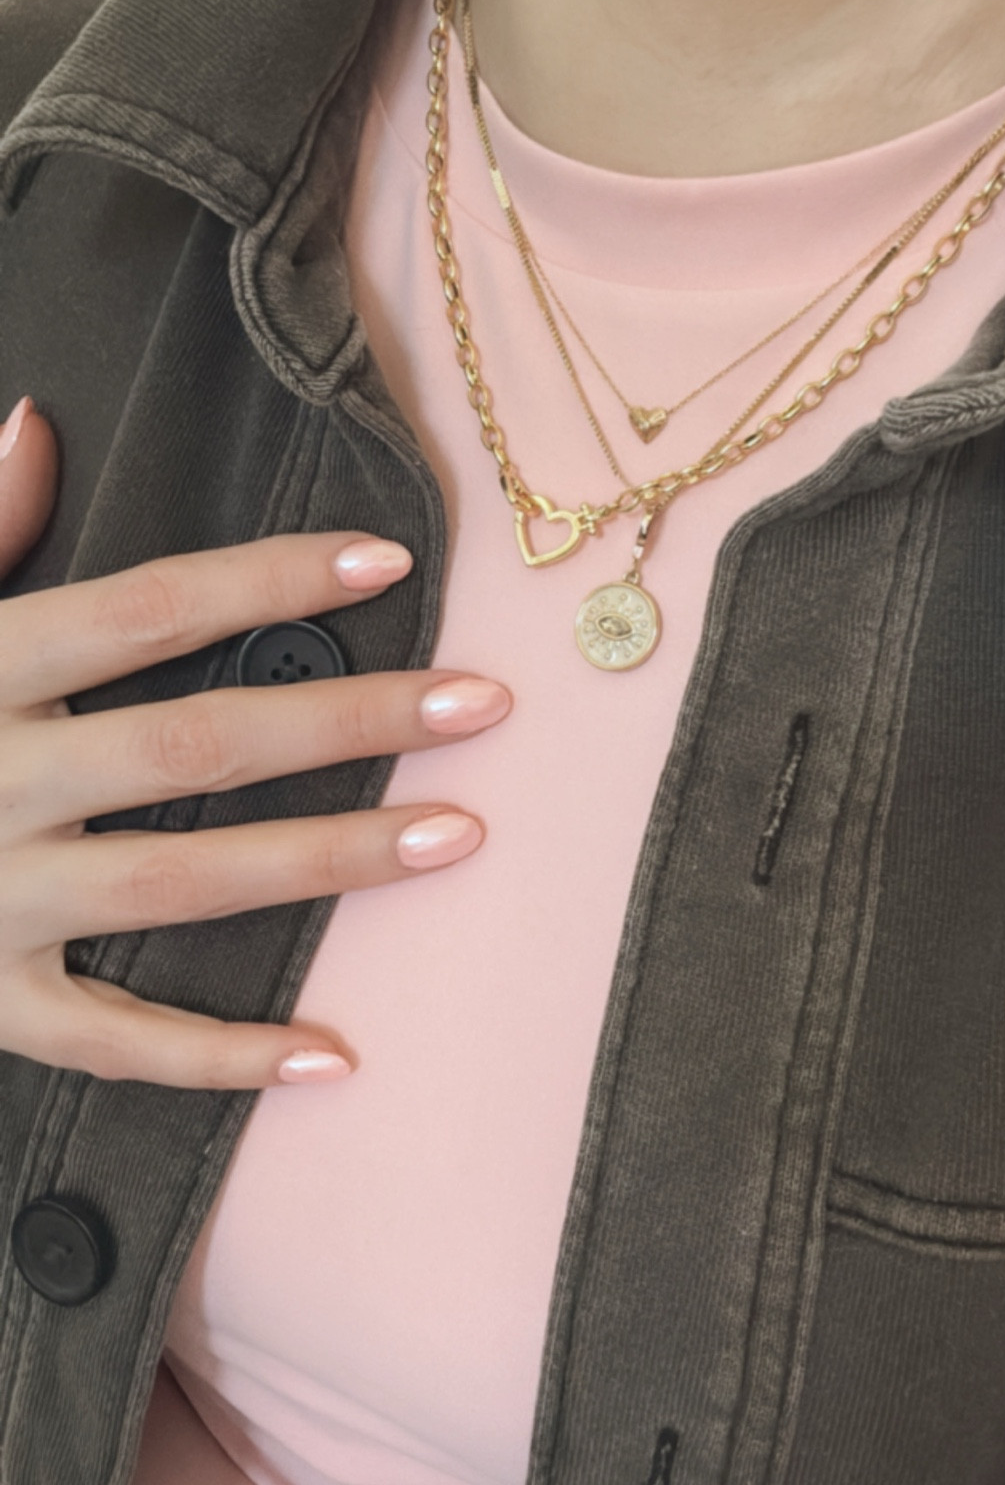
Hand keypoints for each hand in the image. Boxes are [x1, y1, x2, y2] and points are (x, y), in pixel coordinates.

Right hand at [0, 397, 510, 1089]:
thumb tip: (31, 425)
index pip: (146, 610)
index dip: (269, 581)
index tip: (386, 563)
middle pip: (194, 747)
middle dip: (345, 722)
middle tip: (479, 704)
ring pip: (181, 885)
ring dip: (327, 863)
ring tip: (456, 836)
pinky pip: (114, 1040)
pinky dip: (219, 1059)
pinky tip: (333, 1056)